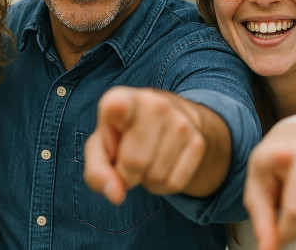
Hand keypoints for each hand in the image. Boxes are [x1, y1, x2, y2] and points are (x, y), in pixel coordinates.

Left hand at [83, 87, 209, 203]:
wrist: (167, 123)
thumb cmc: (122, 136)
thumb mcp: (100, 148)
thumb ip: (97, 172)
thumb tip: (116, 195)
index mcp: (122, 99)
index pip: (118, 103)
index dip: (116, 107)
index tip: (115, 106)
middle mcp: (154, 104)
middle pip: (135, 162)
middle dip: (127, 174)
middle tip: (126, 159)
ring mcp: (181, 122)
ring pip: (156, 176)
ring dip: (146, 179)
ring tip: (145, 157)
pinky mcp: (198, 142)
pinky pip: (174, 184)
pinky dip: (163, 184)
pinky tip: (160, 164)